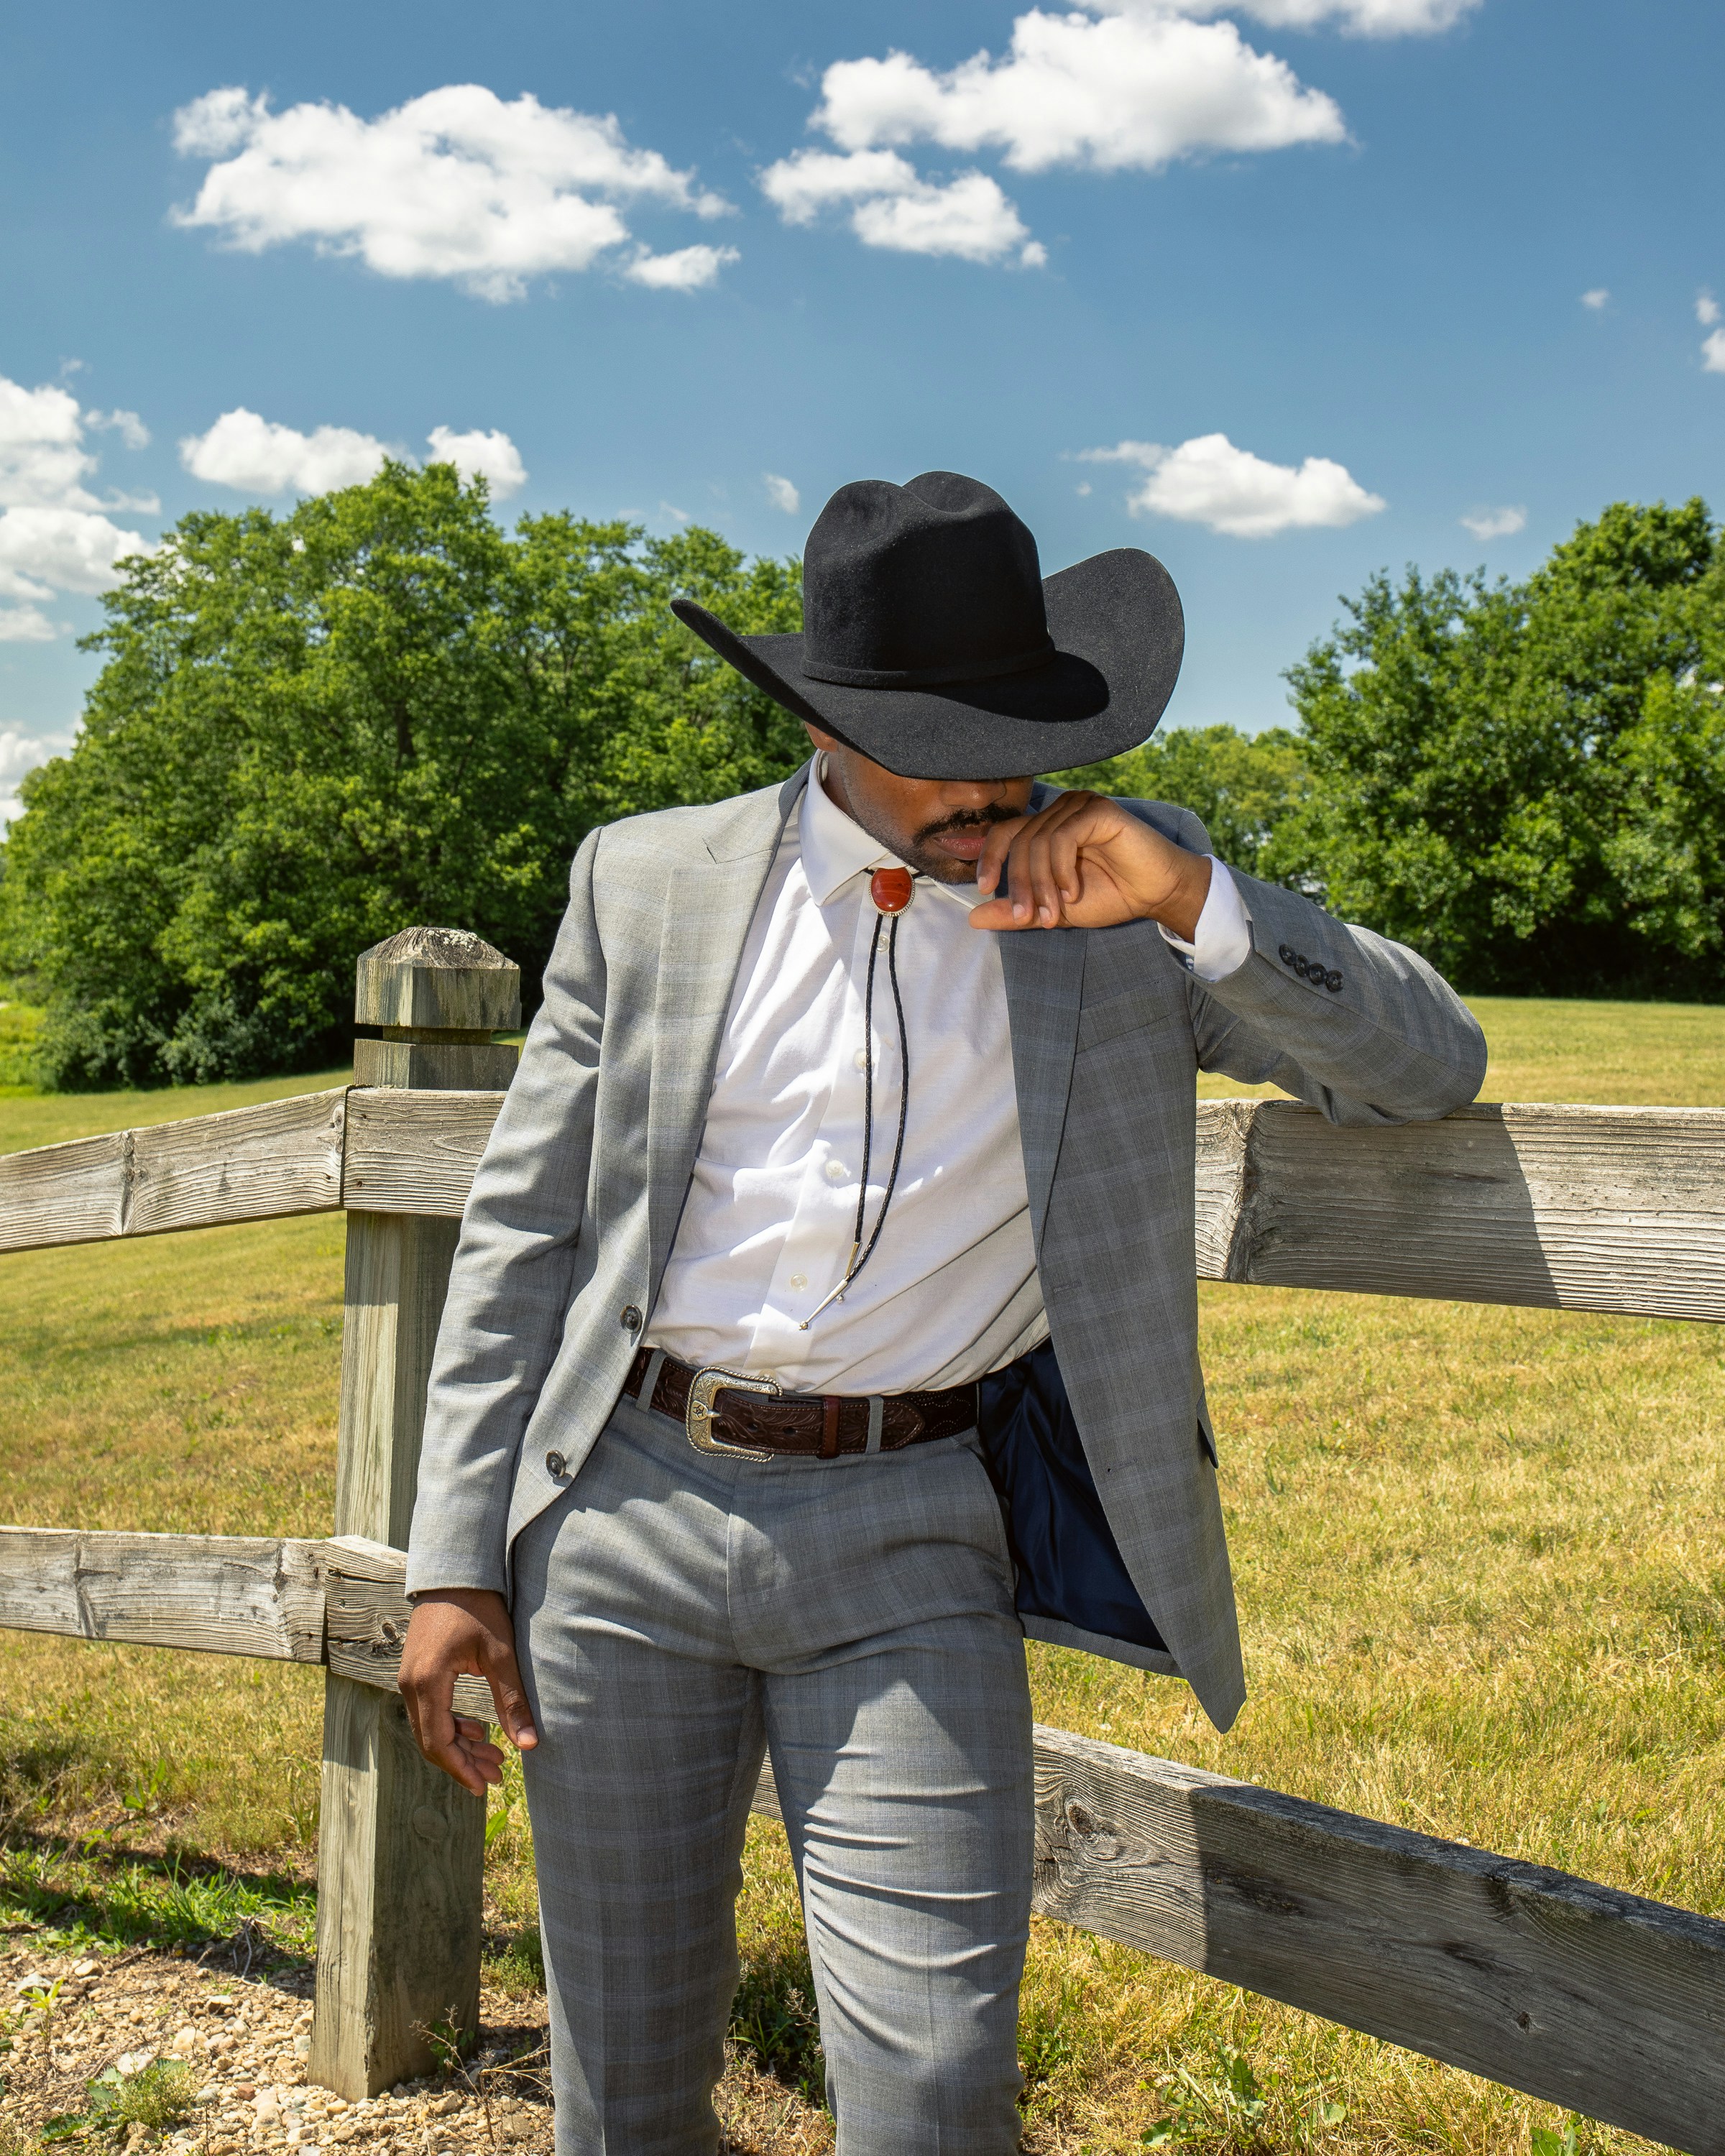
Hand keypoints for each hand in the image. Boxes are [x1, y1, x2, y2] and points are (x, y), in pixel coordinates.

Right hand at [399, 1589, 538, 1795]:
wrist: (455, 1570)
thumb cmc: (480, 1606)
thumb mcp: (501, 1653)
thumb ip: (512, 1700)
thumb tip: (529, 1745)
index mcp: (428, 1681)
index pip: (438, 1742)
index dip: (461, 1769)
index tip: (485, 1786)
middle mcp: (410, 1684)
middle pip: (431, 1741)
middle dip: (463, 1762)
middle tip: (497, 1774)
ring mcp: (409, 1678)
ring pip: (429, 1727)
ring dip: (459, 1745)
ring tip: (494, 1755)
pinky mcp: (416, 1671)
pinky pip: (428, 1711)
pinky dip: (451, 1726)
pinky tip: (477, 1730)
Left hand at [969, 790, 1211, 936]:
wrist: (1157, 894)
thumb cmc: (1111, 896)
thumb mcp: (1054, 910)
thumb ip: (1016, 913)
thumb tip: (972, 919)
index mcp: (1047, 827)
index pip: (1004, 833)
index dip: (989, 859)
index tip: (985, 889)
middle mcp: (1060, 811)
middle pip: (1020, 841)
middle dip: (1021, 885)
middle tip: (1030, 918)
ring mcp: (1079, 806)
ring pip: (1039, 841)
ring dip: (1043, 883)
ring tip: (1057, 911)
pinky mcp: (1098, 810)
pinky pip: (1063, 836)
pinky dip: (1062, 869)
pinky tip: (1073, 890)